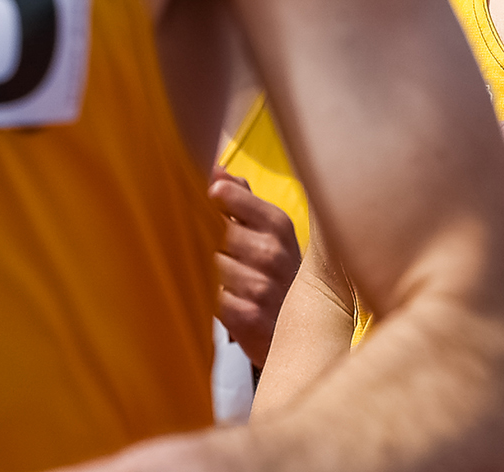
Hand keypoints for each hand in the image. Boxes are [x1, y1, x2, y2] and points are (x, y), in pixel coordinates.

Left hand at [210, 168, 301, 367]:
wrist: (305, 333)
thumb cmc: (279, 275)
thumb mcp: (273, 234)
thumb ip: (243, 200)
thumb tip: (216, 170)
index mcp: (278, 225)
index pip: (230, 198)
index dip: (209, 200)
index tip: (201, 200)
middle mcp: (272, 253)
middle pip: (211, 231)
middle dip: (199, 238)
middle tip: (198, 244)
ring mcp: (260, 286)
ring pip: (205, 264)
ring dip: (200, 270)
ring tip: (208, 275)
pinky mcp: (246, 317)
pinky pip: (207, 297)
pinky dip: (204, 297)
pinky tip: (215, 299)